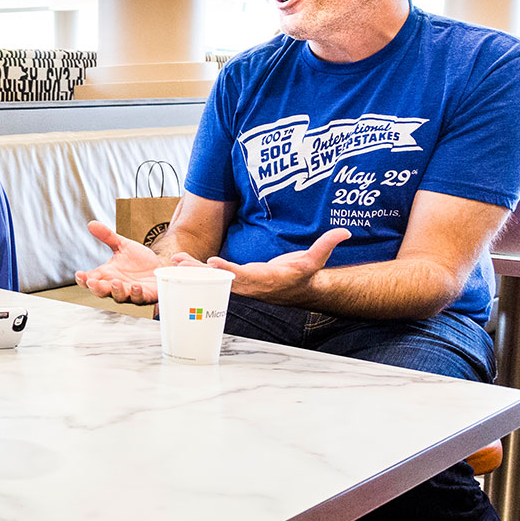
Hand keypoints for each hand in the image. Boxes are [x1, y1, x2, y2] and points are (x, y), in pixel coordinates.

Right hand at [74, 220, 165, 304]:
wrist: (160, 266)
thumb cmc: (138, 260)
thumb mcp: (122, 245)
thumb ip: (107, 236)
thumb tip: (91, 223)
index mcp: (107, 275)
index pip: (90, 280)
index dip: (83, 279)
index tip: (79, 274)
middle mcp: (115, 286)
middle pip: (101, 291)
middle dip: (96, 288)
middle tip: (92, 282)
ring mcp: (129, 293)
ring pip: (119, 296)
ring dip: (116, 291)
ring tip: (115, 282)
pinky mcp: (145, 296)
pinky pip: (139, 298)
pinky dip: (136, 293)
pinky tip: (136, 286)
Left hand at [186, 228, 350, 303]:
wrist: (295, 289)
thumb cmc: (302, 274)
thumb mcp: (314, 261)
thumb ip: (326, 245)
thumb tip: (344, 231)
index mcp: (264, 280)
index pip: (244, 275)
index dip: (229, 270)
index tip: (215, 263)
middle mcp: (247, 285)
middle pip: (220, 280)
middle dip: (201, 273)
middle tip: (182, 265)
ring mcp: (238, 285)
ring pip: (212, 280)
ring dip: (193, 272)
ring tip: (175, 263)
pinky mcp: (232, 281)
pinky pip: (211, 278)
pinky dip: (196, 272)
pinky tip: (179, 263)